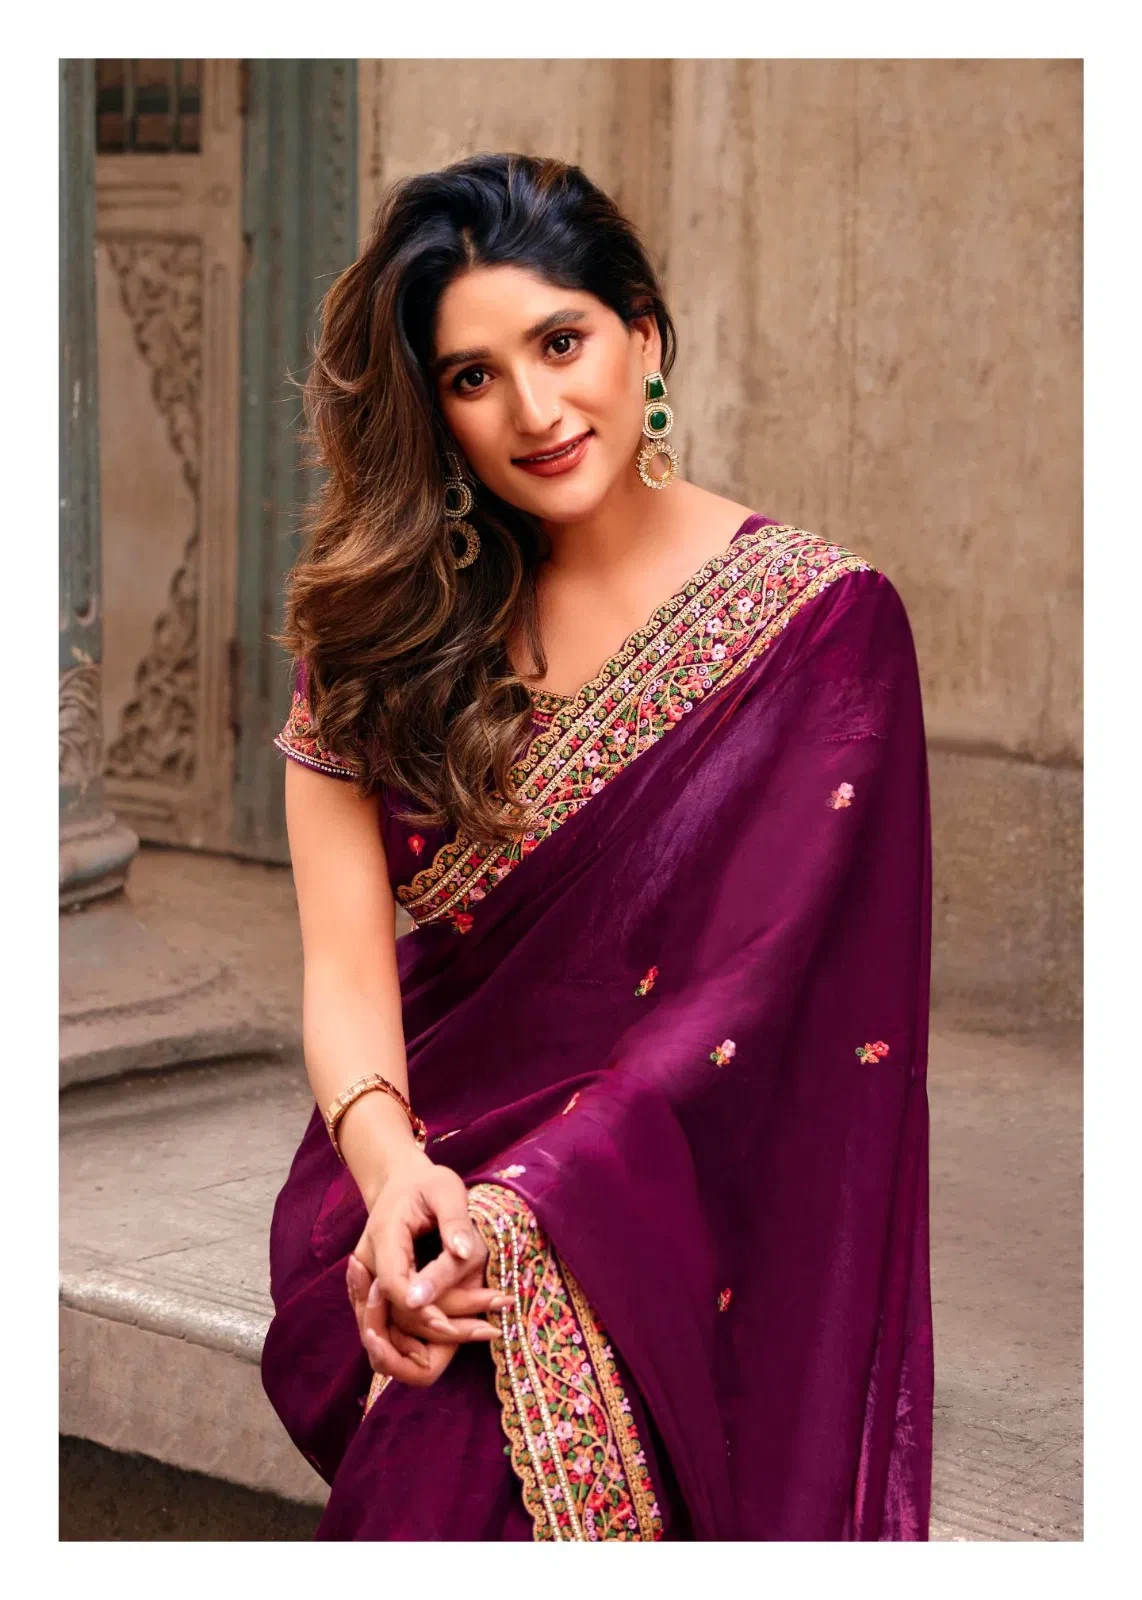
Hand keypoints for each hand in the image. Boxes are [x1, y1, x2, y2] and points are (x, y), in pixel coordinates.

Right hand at [345, 1149, 507, 1386]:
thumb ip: (455, 1220)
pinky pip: (398, 1319)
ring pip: (395, 1321)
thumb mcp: (446, 1190)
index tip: (453, 1321)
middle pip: (395, 1310)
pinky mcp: (381, 1289)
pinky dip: (429, 1330)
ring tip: (486, 1331)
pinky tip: (465, 1330)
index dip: (421, 1306)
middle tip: (488, 1330)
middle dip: (439, 1326)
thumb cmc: (428, 1184)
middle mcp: (370, 1262)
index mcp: (384, 1235)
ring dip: (436, 1334)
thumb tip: (465, 1253)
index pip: (393, 1283)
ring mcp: (371, 1279)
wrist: (403, 1183)